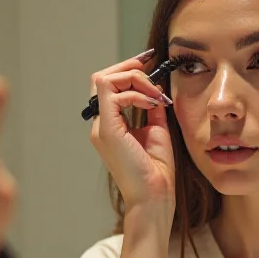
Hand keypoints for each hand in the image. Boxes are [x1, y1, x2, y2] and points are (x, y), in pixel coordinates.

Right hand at [90, 51, 175, 219]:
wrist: (154, 197)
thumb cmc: (156, 171)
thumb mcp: (157, 130)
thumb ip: (152, 107)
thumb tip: (155, 86)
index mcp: (110, 125)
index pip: (110, 86)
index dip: (128, 69)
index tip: (150, 60)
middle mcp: (101, 125)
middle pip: (102, 78)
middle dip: (129, 67)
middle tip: (152, 66)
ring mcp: (101, 127)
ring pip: (104, 80)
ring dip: (135, 79)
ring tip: (156, 94)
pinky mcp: (107, 130)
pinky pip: (113, 94)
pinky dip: (136, 93)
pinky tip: (153, 104)